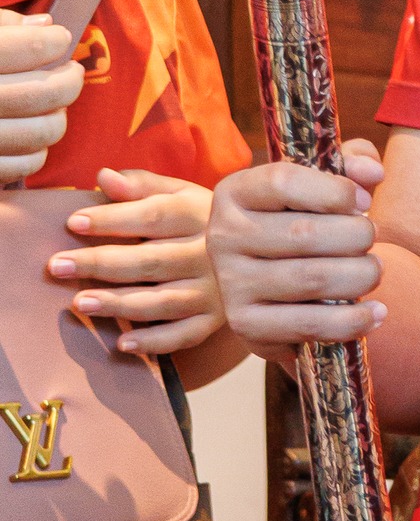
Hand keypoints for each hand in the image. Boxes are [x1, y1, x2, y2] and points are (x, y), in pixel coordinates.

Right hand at [0, 9, 83, 182]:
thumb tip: (44, 26)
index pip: (27, 48)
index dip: (52, 42)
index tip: (59, 38)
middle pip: (40, 93)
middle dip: (67, 81)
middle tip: (71, 70)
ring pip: (39, 132)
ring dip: (57, 116)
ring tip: (54, 103)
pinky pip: (21, 165)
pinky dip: (36, 150)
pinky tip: (30, 132)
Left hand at [46, 168, 225, 354]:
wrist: (262, 251)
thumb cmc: (202, 220)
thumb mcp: (181, 193)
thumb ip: (142, 185)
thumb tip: (102, 176)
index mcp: (200, 214)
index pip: (152, 216)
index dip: (112, 219)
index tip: (73, 222)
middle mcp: (209, 254)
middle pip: (150, 261)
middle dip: (100, 263)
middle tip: (56, 265)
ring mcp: (213, 291)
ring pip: (161, 302)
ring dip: (118, 304)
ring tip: (78, 302)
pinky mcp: (215, 320)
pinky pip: (183, 336)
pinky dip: (154, 341)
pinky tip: (122, 344)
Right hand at [207, 138, 385, 351]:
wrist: (267, 284)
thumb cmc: (300, 222)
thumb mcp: (320, 184)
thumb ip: (350, 163)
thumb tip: (373, 172)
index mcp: (236, 191)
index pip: (284, 181)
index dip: (335, 191)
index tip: (365, 202)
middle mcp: (224, 236)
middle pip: (304, 233)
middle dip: (357, 236)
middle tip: (371, 240)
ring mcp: (231, 284)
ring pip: (312, 279)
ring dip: (360, 276)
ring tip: (373, 271)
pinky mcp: (246, 325)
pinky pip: (309, 324)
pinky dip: (353, 320)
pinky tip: (375, 312)